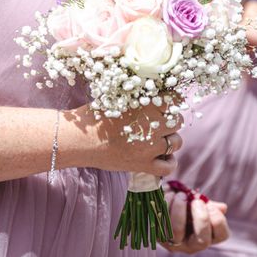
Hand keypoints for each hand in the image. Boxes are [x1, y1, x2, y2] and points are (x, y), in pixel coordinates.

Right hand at [69, 104, 183, 176]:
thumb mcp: (118, 97)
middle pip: (177, 121)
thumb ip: (139, 95)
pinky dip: (169, 161)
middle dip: (171, 119)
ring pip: (176, 142)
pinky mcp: (143, 165)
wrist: (80, 139)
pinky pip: (169, 166)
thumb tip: (156, 90)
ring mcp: (150, 148)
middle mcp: (152, 126)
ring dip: (170, 139)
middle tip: (159, 120)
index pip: (175, 100)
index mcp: (147, 105)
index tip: (167, 102)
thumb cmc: (95, 115)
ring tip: (158, 137)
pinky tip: (162, 156)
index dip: (172, 101)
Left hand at [161, 191, 229, 253]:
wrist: (165, 206)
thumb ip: (210, 206)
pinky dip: (166, 205)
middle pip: (202, 241)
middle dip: (201, 217)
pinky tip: (169, 194)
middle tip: (196, 200)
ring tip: (180, 195)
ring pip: (177, 231)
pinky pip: (162, 223)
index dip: (218, 219)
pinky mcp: (159, 236)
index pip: (221, 235)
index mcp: (208, 235)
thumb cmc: (187, 205)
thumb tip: (222, 208)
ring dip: (180, 208)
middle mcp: (193, 245)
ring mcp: (175, 243)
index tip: (208, 204)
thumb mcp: (200, 204)